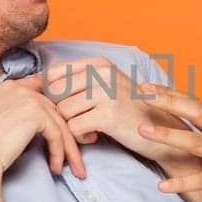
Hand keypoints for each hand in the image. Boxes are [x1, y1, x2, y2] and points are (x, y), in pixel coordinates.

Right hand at [0, 73, 86, 195]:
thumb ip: (18, 117)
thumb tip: (46, 125)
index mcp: (5, 88)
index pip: (41, 92)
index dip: (56, 110)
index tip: (69, 130)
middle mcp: (16, 88)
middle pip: (53, 109)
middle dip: (68, 135)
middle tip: (76, 157)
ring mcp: (26, 97)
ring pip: (59, 122)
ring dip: (69, 148)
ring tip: (75, 168)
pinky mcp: (34, 113)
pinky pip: (56, 134)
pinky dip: (59, 153)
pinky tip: (56, 168)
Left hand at [44, 57, 201, 171]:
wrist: (163, 129)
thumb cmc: (130, 110)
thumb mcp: (108, 85)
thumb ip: (80, 80)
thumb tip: (38, 82)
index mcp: (99, 63)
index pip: (54, 73)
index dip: (51, 94)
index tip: (62, 107)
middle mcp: (103, 73)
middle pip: (55, 93)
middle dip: (60, 111)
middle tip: (77, 120)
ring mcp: (106, 92)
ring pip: (63, 112)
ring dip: (71, 126)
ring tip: (89, 129)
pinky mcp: (108, 115)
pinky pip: (74, 128)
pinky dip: (81, 138)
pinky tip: (95, 137)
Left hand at [133, 83, 201, 201]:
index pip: (199, 103)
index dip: (175, 94)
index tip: (152, 87)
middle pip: (194, 111)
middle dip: (167, 101)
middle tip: (142, 92)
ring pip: (193, 141)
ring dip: (166, 135)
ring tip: (142, 130)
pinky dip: (182, 183)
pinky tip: (162, 186)